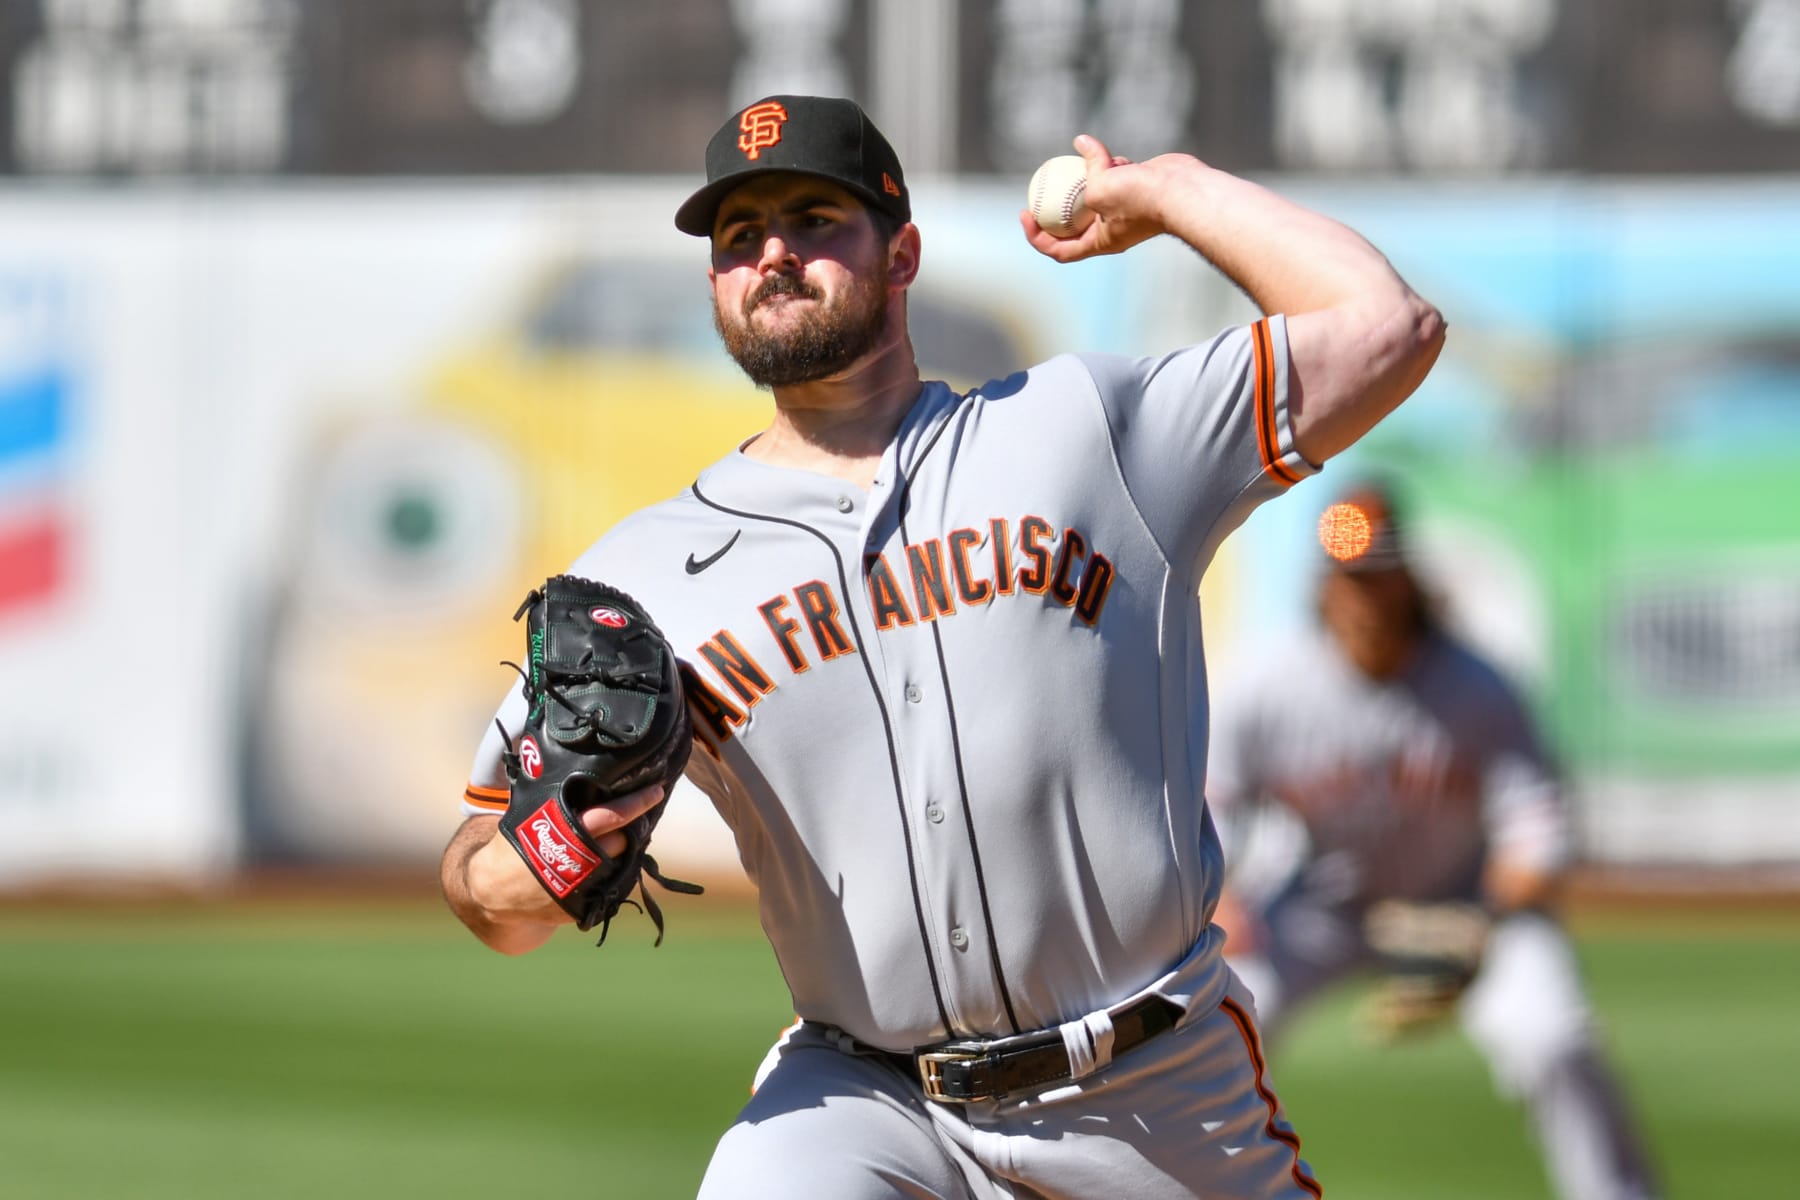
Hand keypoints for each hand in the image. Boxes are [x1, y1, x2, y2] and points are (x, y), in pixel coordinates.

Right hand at [468, 783, 667, 920]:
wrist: (493, 892)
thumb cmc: (512, 846)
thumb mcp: (527, 816)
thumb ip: (548, 795)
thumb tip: (552, 756)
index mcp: (566, 832)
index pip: (611, 815)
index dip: (636, 803)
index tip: (657, 791)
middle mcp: (579, 861)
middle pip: (621, 841)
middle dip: (627, 832)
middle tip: (629, 822)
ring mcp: (583, 887)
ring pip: (618, 866)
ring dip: (617, 855)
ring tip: (608, 845)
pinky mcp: (583, 908)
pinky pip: (608, 889)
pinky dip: (607, 878)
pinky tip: (598, 869)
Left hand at [1017, 134, 1178, 261]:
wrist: (1182, 189)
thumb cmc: (1140, 197)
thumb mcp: (1101, 186)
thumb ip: (1087, 168)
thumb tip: (1080, 142)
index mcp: (1100, 242)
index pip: (1060, 250)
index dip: (1037, 236)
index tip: (1026, 214)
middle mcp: (1111, 229)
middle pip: (1074, 223)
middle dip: (1056, 205)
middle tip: (1039, 186)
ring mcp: (1125, 209)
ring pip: (1095, 193)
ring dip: (1090, 176)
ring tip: (1097, 164)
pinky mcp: (1137, 189)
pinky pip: (1115, 176)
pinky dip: (1111, 165)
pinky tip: (1117, 158)